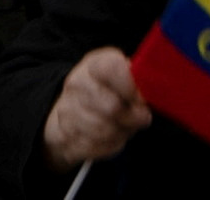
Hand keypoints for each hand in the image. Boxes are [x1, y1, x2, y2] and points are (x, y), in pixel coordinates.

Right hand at [42, 52, 153, 169]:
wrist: (72, 109)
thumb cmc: (107, 88)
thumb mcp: (122, 74)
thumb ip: (136, 81)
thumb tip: (143, 98)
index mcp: (94, 64)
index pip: (113, 69)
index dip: (131, 86)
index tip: (142, 97)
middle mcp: (77, 84)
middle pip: (111, 107)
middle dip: (133, 116)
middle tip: (143, 117)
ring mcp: (68, 111)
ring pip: (105, 130)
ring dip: (123, 131)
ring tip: (128, 125)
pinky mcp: (66, 136)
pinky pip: (97, 146)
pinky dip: (112, 143)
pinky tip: (115, 135)